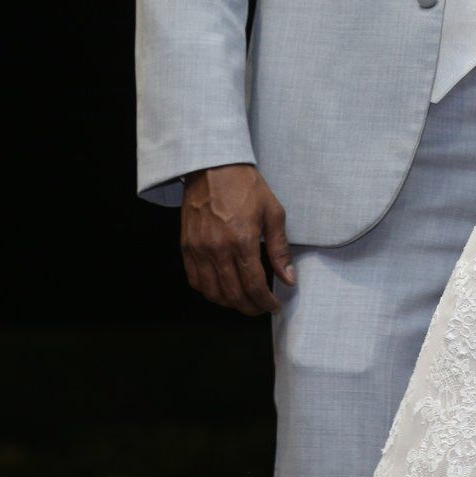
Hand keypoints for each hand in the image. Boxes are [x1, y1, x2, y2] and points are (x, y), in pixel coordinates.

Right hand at [180, 163, 294, 314]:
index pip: (254, 285)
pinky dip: (209, 292)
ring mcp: (199, 250)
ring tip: (243, 302)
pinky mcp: (186, 247)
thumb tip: (289, 278)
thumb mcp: (273, 212)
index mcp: (242, 241)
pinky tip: (221, 290)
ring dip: (229, 304)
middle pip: (233, 294)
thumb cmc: (246, 186)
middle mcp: (218, 249)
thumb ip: (280, 249)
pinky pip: (195, 280)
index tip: (273, 306)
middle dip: (250, 307)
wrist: (213, 168)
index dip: (265, 302)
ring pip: (212, 292)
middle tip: (260, 308)